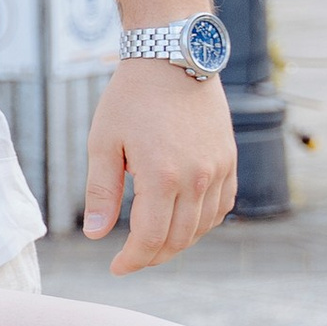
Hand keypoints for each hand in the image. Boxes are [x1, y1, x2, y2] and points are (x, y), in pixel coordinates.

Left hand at [82, 60, 238, 273]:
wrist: (173, 57)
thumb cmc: (131, 98)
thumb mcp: (103, 142)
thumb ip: (101, 192)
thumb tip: (97, 235)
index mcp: (161, 175)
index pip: (150, 239)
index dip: (132, 261)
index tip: (116, 268)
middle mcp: (197, 177)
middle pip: (178, 239)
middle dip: (152, 257)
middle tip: (130, 259)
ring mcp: (218, 168)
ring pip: (202, 227)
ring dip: (178, 243)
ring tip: (153, 243)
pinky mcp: (229, 159)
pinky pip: (222, 206)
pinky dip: (203, 223)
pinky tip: (183, 222)